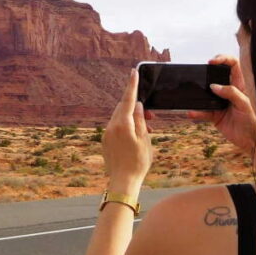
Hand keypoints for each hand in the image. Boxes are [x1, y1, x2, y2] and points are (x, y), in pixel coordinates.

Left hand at [101, 68, 152, 188]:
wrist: (122, 182)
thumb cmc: (138, 162)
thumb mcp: (145, 140)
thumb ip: (140, 120)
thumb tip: (136, 105)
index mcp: (122, 124)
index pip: (128, 99)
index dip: (132, 85)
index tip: (134, 72)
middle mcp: (111, 126)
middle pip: (122, 108)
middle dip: (134, 106)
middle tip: (150, 114)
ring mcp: (106, 133)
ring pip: (118, 117)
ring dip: (130, 117)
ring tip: (146, 126)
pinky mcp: (105, 141)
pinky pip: (115, 126)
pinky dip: (125, 125)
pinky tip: (135, 135)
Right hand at [186, 54, 255, 154]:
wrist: (249, 140)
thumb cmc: (251, 120)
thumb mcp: (244, 104)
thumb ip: (231, 93)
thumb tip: (214, 86)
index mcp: (239, 85)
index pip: (232, 65)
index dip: (223, 59)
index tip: (212, 62)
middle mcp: (228, 92)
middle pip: (215, 76)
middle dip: (206, 73)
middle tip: (200, 73)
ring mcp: (219, 103)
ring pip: (205, 94)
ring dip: (198, 94)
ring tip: (191, 93)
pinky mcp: (214, 115)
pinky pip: (202, 112)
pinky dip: (196, 113)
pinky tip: (191, 113)